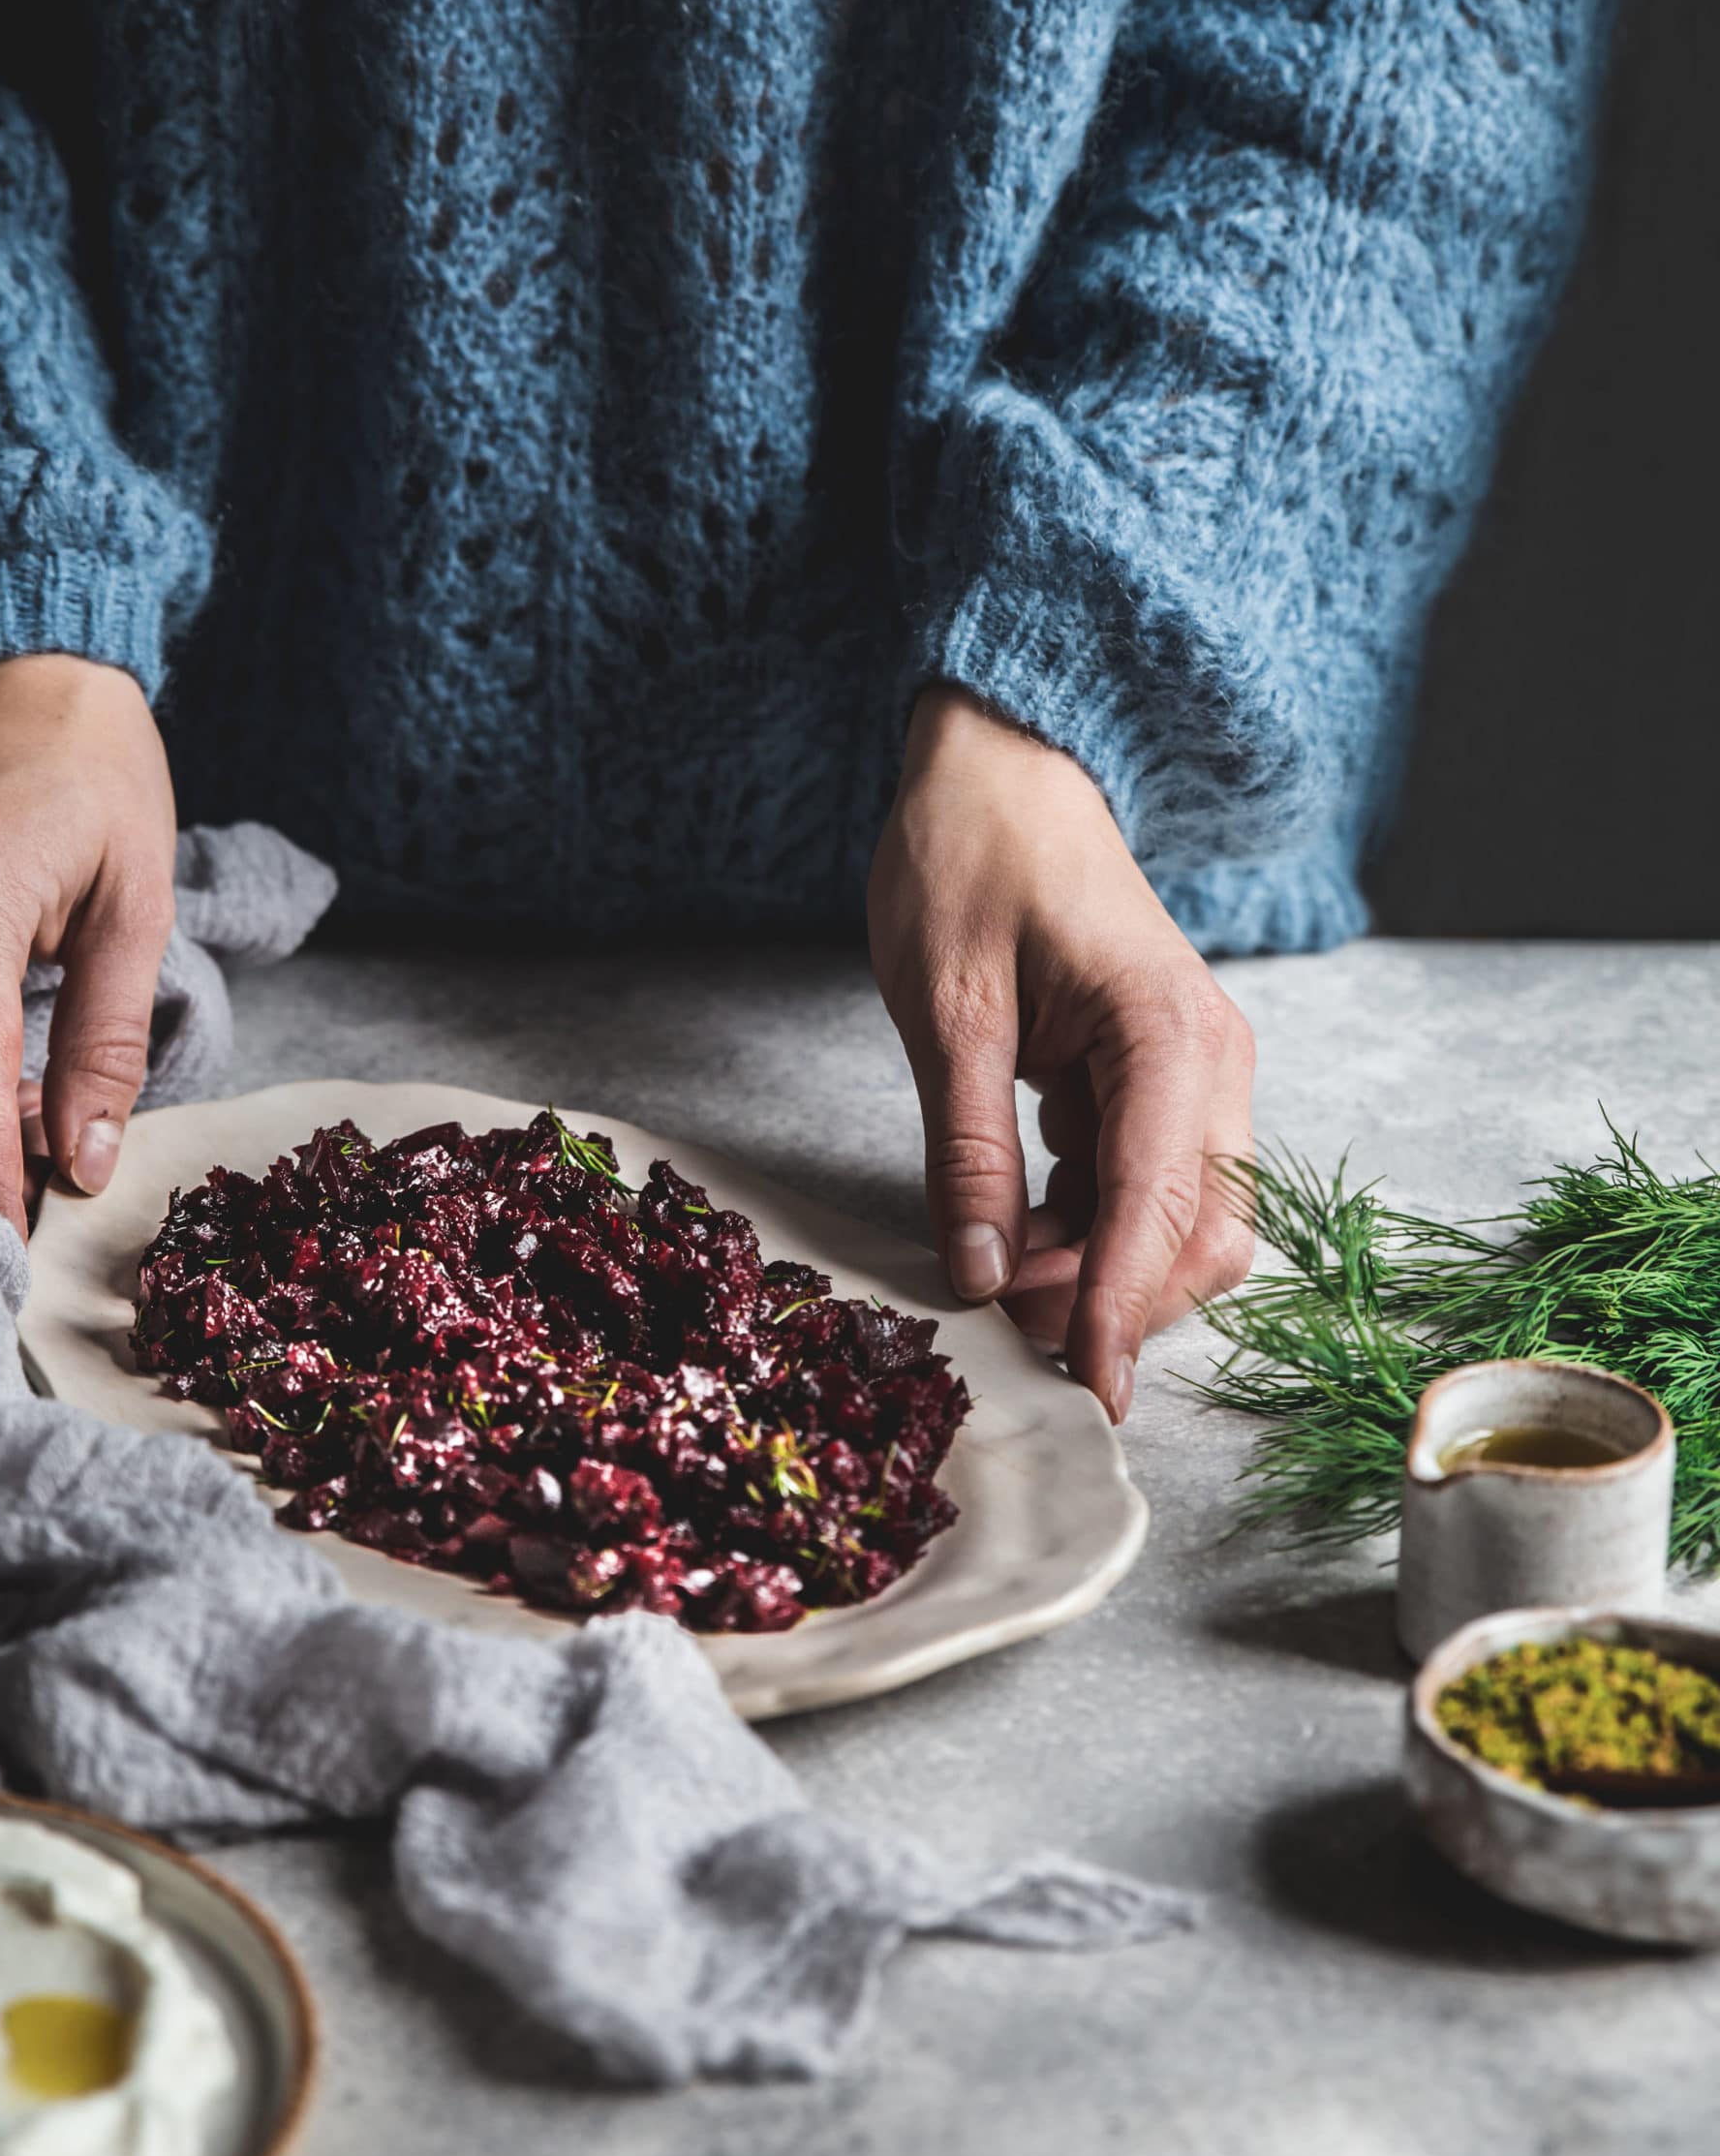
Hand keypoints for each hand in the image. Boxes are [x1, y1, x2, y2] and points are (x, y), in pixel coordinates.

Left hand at [867, 684, 1254, 1421]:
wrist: (1002, 766)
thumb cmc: (971, 855)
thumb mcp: (945, 1006)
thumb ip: (968, 1149)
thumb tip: (982, 1276)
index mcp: (1169, 1033)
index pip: (1160, 1207)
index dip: (1119, 1309)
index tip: (1083, 1389)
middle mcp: (1210, 1061)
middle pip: (1204, 1236)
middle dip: (1118, 1300)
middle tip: (1006, 1322)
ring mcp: (1194, 1073)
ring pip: (1187, 1225)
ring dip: (1106, 1274)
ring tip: (1002, 1277)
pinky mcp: (1160, 1082)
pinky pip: (1149, 1190)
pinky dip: (1093, 1233)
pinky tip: (1020, 1229)